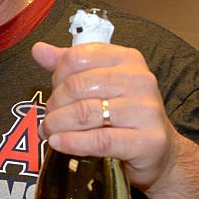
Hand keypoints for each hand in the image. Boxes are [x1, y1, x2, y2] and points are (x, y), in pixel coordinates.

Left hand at [31, 41, 176, 189]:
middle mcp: (139, 80)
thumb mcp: (100, 83)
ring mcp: (145, 110)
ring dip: (57, 124)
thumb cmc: (125, 113)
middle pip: (77, 86)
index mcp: (127, 59)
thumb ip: (70, 66)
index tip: (53, 91)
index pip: (77, 57)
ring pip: (84, 113)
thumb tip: (39, 50)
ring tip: (49, 132)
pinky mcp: (146, 140)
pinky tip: (58, 143)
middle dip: (54, 104)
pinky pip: (99, 140)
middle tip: (48, 118)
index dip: (56, 77)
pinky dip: (72, 142)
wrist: (159, 149)